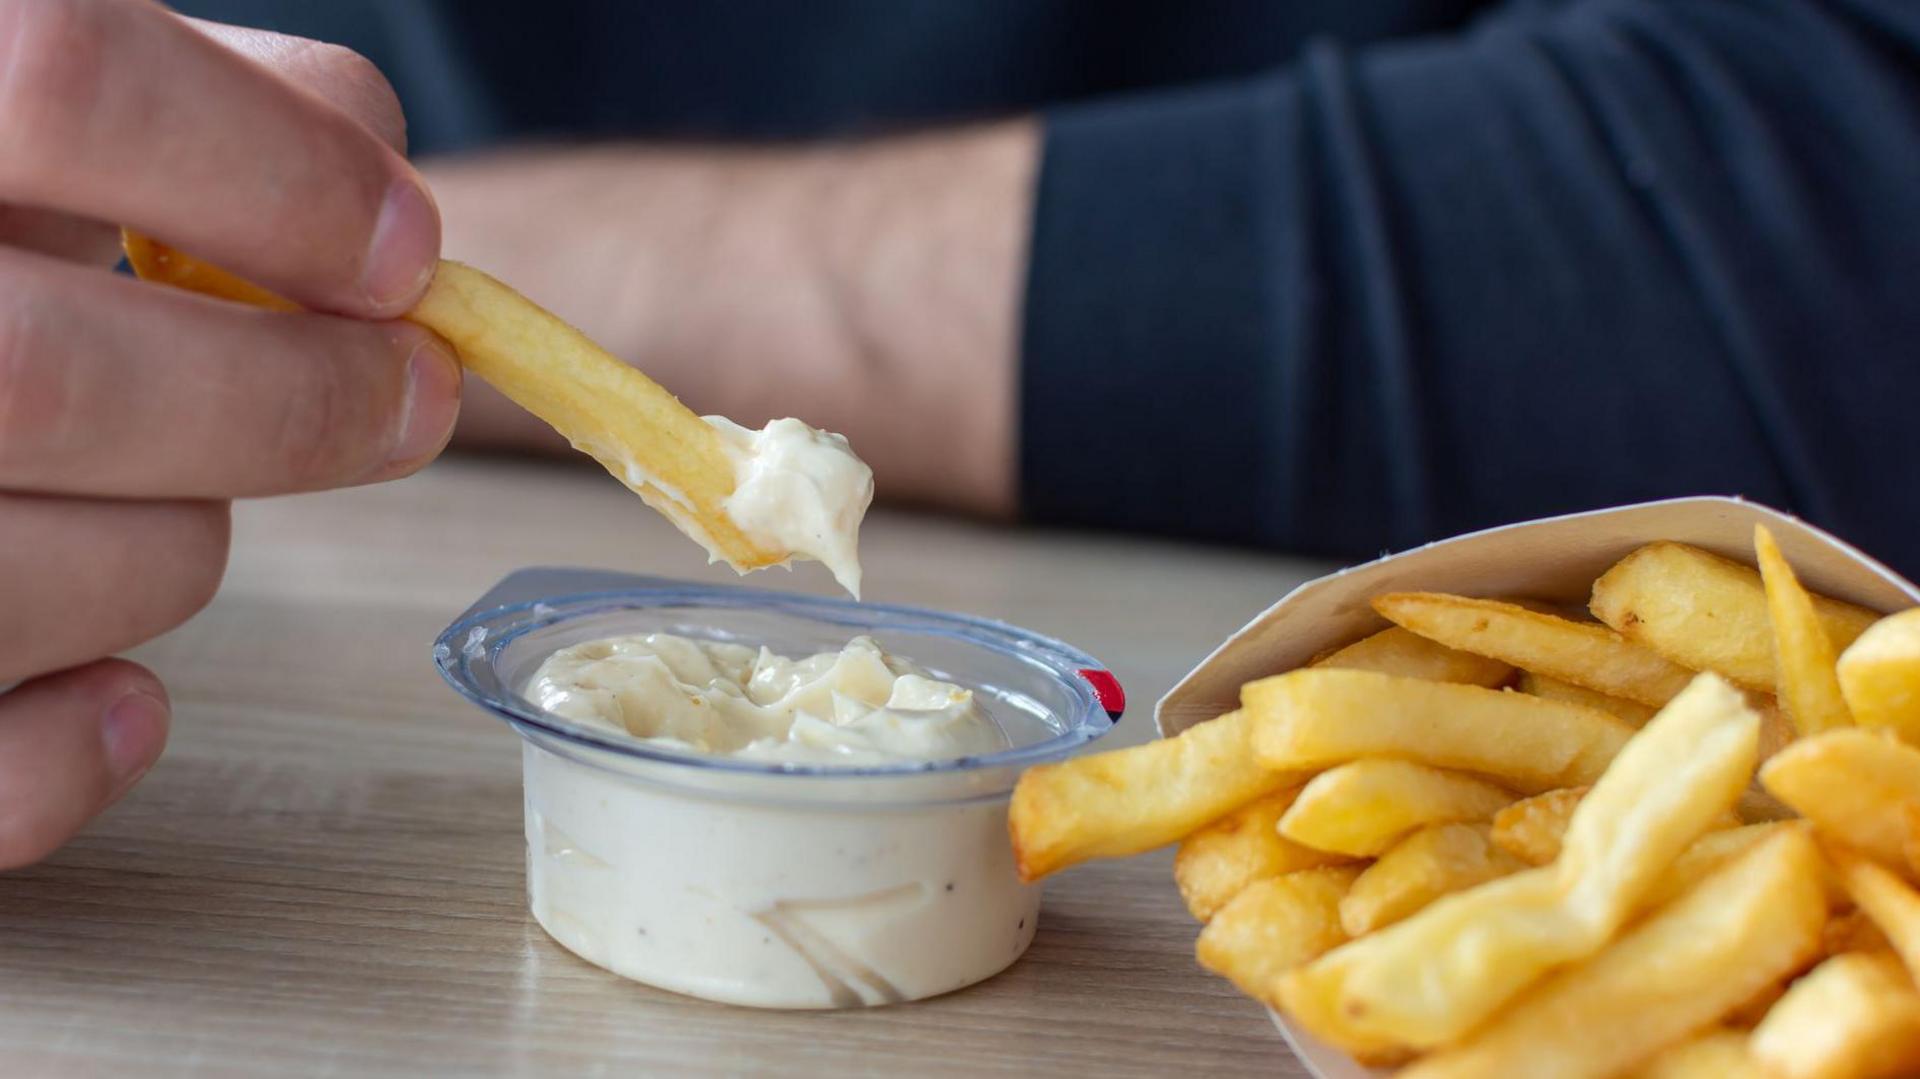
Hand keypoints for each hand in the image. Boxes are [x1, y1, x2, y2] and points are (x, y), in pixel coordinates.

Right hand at [0, 0, 459, 867]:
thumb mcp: (14, 91)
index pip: (67, 81)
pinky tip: (117, 685)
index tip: (406, 248)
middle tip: (410, 395)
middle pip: (65, 377)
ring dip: (179, 545)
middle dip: (296, 401)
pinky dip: (89, 742)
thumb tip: (373, 167)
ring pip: (77, 567)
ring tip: (148, 499)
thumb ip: (193, 101)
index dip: (280, 174)